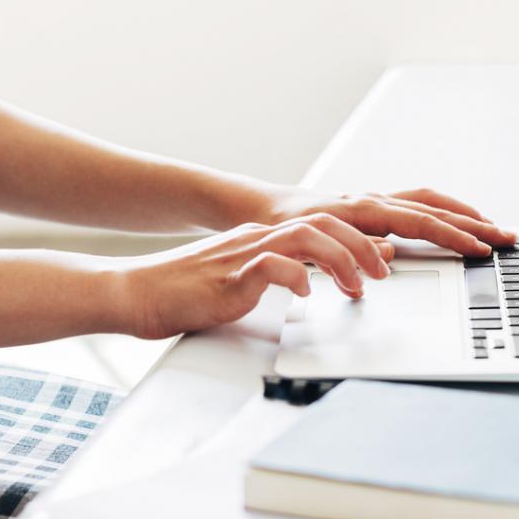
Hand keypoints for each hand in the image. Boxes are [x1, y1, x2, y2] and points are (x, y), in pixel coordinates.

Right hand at [115, 214, 393, 338]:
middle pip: (323, 224)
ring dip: (340, 260)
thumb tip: (308, 287)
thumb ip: (272, 278)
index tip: (383, 260)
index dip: (357, 239)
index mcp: (261, 239)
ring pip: (305, 238)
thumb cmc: (182, 293)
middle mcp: (257, 239)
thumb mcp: (239, 283)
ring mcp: (243, 255)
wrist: (135, 292)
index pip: (320, 226)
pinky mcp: (229, 277)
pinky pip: (269, 266)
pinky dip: (295, 277)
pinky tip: (307, 294)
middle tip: (383, 273)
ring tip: (357, 286)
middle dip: (362, 246)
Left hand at [260, 187, 516, 255]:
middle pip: (437, 210)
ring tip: (492, 228)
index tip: (481, 250)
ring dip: (463, 214)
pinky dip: (443, 211)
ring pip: (431, 203)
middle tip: (508, 238)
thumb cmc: (287, 230)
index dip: (455, 237)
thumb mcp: (314, 245)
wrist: (269, 212)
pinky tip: (455, 223)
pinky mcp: (376, 207)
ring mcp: (378, 202)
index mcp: (365, 210)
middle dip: (475, 225)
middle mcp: (377, 201)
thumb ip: (351, 250)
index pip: (422, 223)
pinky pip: (419, 204)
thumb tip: (389, 254)